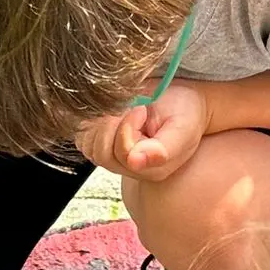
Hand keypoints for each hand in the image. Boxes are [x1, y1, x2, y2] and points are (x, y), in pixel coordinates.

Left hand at [75, 82, 207, 182]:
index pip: (121, 154)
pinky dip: (92, 122)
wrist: (183, 101)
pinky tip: (114, 113)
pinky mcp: (102, 147)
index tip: (143, 109)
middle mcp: (131, 168)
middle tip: (133, 108)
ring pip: (90, 147)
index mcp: (152, 169)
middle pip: (102, 153)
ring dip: (102, 121)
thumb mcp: (181, 128)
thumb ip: (162, 149)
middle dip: (113, 123)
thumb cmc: (185, 111)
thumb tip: (135, 162)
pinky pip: (84, 140)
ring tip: (124, 109)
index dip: (127, 126)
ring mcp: (114, 160)